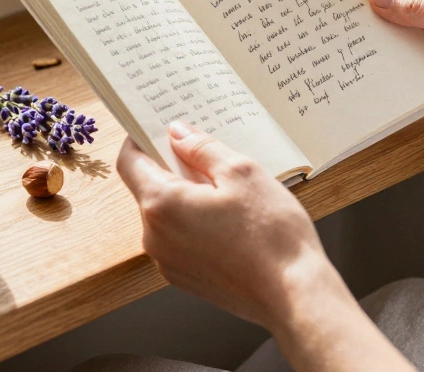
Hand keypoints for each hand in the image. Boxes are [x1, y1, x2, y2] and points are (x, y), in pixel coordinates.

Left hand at [116, 122, 337, 328]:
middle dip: (171, 167)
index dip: (139, 139)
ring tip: (226, 190)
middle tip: (205, 154)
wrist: (294, 296)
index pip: (129, 162)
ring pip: (166, 215)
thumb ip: (202, 148)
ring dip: (186, 196)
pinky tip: (229, 220)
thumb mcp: (242, 172)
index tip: (156, 127)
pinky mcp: (185, 278)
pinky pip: (179, 239)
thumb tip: (178, 133)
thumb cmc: (271, 235)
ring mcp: (168, 262)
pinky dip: (194, 223)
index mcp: (162, 205)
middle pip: (149, 188)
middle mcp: (155, 237)